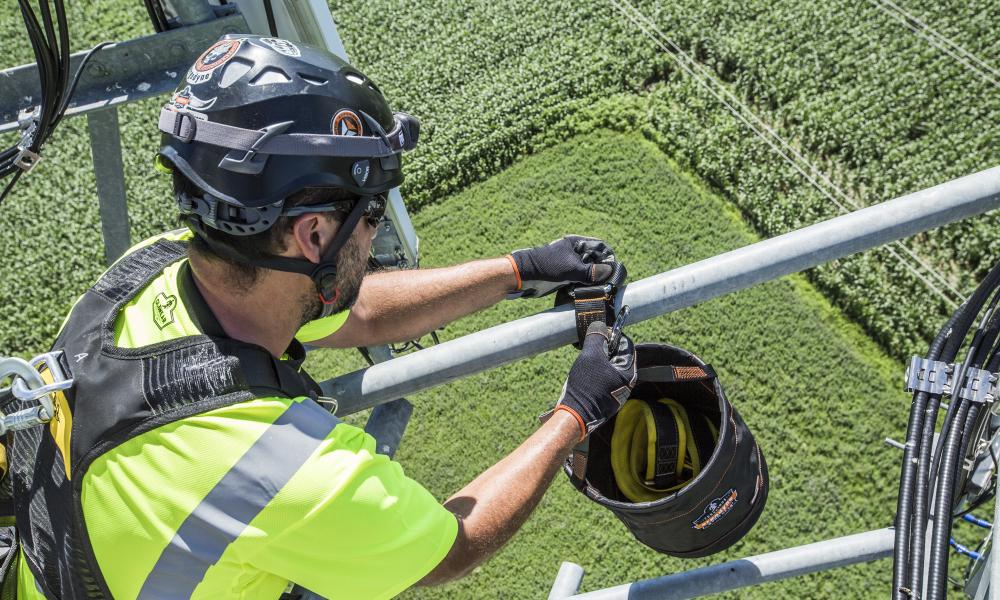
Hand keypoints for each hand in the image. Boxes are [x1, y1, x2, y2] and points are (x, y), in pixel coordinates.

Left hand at [508, 236, 625, 297]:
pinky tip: (588, 293)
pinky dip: (585, 287)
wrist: (523, 276)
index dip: (608, 258)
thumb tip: (609, 272)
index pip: (600, 247)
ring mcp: (571, 265)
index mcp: (577, 243)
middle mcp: (576, 253)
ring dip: (594, 282)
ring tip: (599, 290)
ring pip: (589, 273)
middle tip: (608, 283)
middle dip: (603, 272)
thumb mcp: (571, 268)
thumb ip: (591, 271)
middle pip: (596, 261)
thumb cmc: (546, 266)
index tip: (614, 271)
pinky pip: (581, 281)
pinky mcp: (566, 277)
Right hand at [550, 322, 636, 439]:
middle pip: (617, 356)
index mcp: (628, 373)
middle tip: (589, 350)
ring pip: (608, 367)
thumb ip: (597, 337)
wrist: (575, 417)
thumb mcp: (590, 356)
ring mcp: (616, 392)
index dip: (612, 335)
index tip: (598, 334)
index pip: (626, 345)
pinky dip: (594, 373)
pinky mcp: (606, 399)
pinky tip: (583, 377)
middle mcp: (626, 383)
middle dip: (603, 349)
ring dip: (597, 362)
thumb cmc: (585, 387)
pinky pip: (603, 379)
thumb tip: (600, 325)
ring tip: (584, 365)